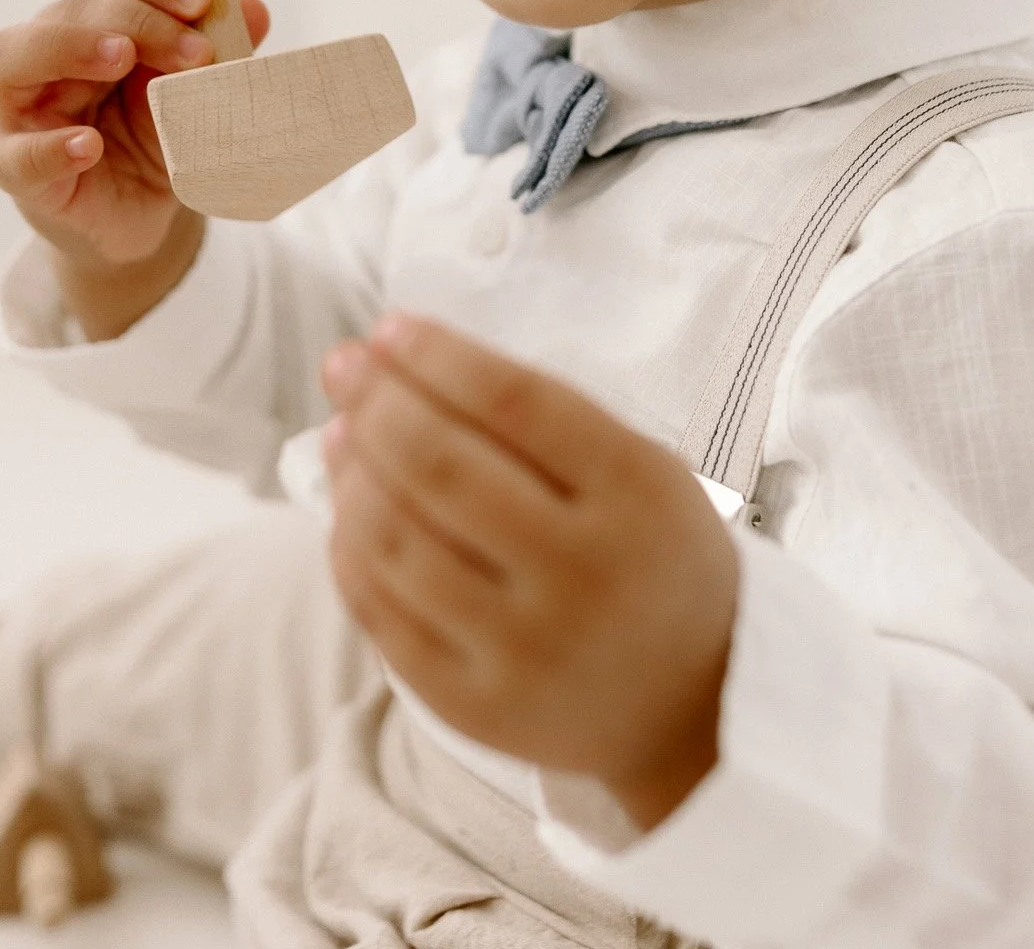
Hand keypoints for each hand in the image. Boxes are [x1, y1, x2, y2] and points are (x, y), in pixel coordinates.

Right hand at [0, 0, 269, 332]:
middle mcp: (46, 59)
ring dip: (68, 46)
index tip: (203, 0)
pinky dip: (48, 148)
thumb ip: (224, 48)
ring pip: (6, 60)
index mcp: (91, 28)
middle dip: (135, 18)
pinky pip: (13, 157)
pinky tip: (88, 145)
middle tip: (194, 52)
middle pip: (67, 11)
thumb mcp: (199, 92)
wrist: (144, 218)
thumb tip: (254, 6)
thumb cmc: (161, 138)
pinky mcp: (19, 174)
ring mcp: (22, 115)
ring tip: (120, 55)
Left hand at [321, 315, 738, 830]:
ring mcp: (525, 648)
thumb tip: (408, 366)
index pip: (514, 401)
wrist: (694, 702)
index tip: (391, 327)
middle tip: (345, 364)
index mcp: (634, 492)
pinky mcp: (477, 706)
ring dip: (352, 470)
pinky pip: (383, 615)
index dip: (438, 356)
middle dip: (377, 400)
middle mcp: (581, 572)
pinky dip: (350, 548)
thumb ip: (544, 421)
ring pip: (399, 540)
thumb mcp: (644, 471)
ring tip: (339, 430)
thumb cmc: (651, 554)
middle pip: (443, 466)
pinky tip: (346, 506)